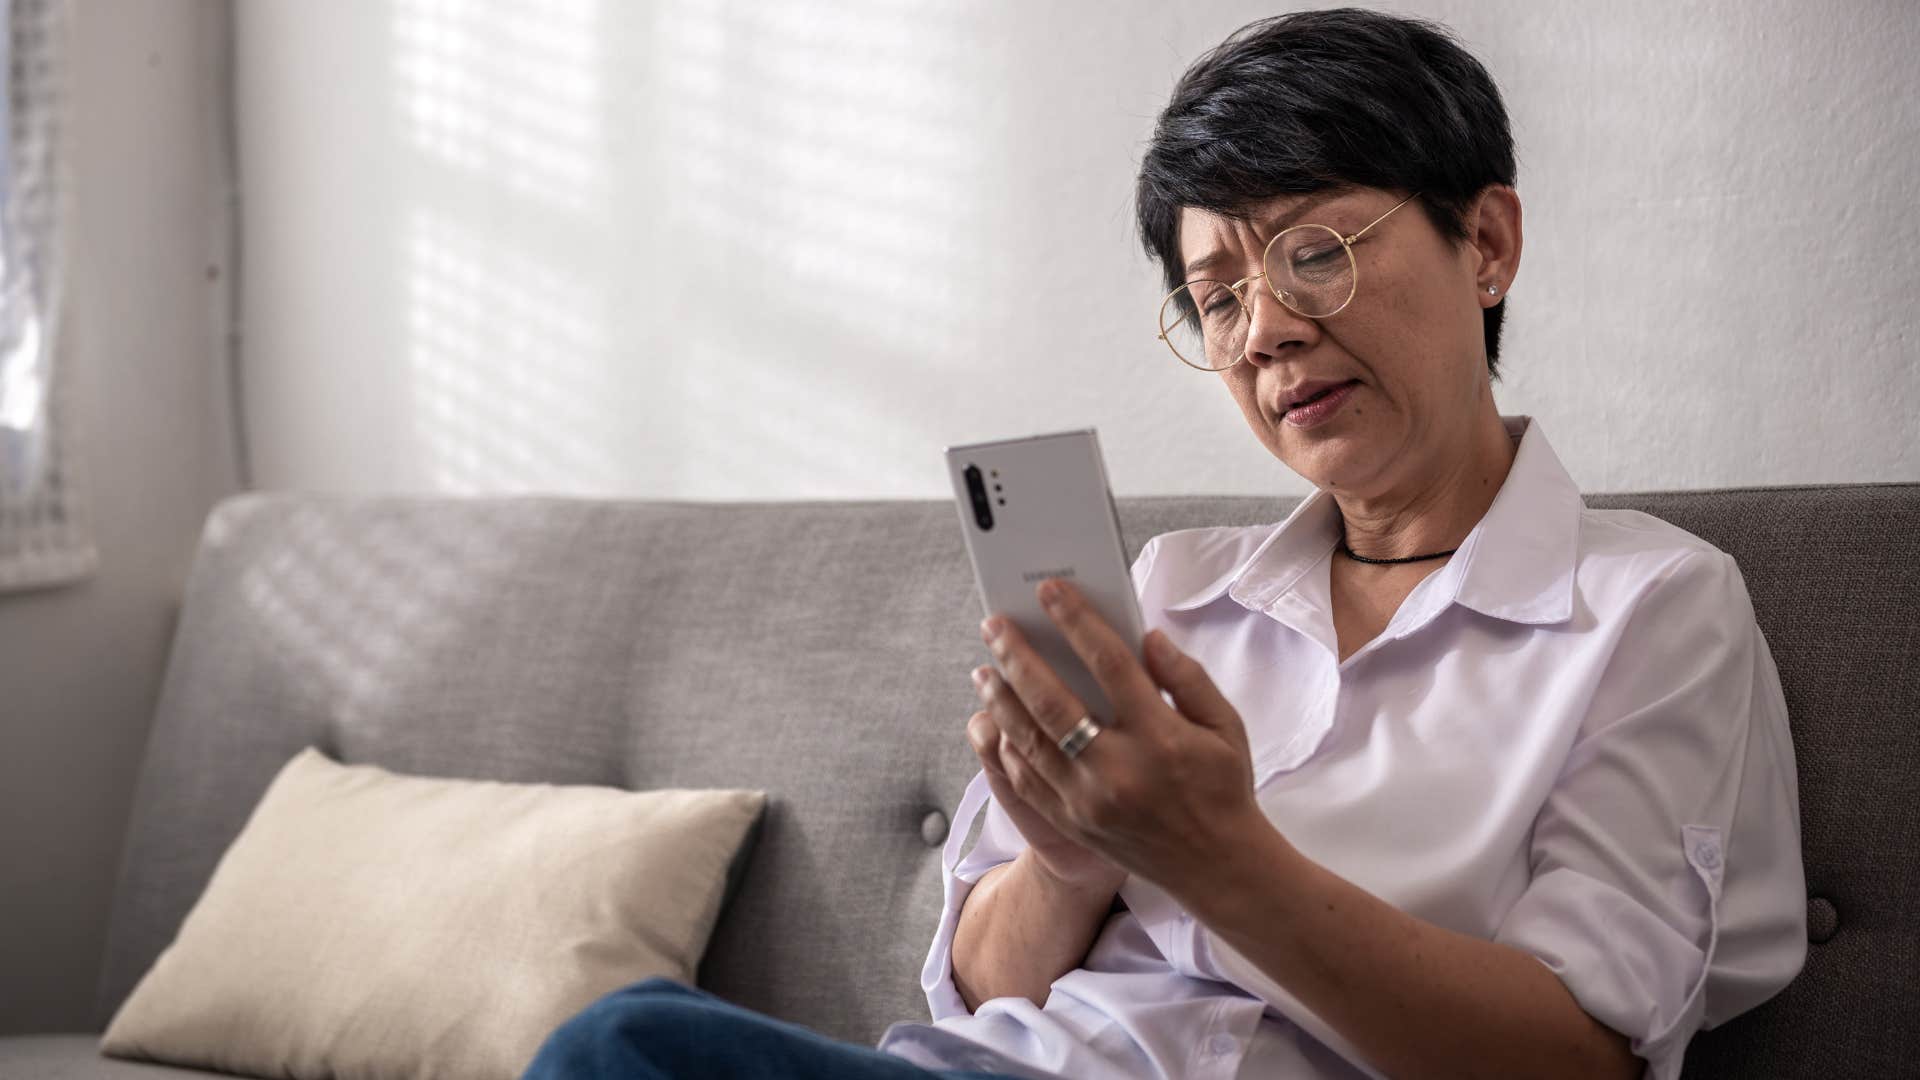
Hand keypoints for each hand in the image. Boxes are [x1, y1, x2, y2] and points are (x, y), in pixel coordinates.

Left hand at [972, 577, 1266, 898]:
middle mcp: (1118, 770)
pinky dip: (1006, 748)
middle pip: (1052, 702)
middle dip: (1017, 657)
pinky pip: (1026, 781)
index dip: (1077, 622)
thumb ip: (1188, 676)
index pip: (1110, 664)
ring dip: (1000, 701)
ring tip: (984, 670)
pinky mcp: (1072, 824)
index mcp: (1161, 737)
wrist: (1216, 867)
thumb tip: (1146, 637)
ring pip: (1028, 741)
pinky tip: (996, 722)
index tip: (1051, 591)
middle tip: (994, 624)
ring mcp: (1089, 802)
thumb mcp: (1226, 726)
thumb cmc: (1222, 786)